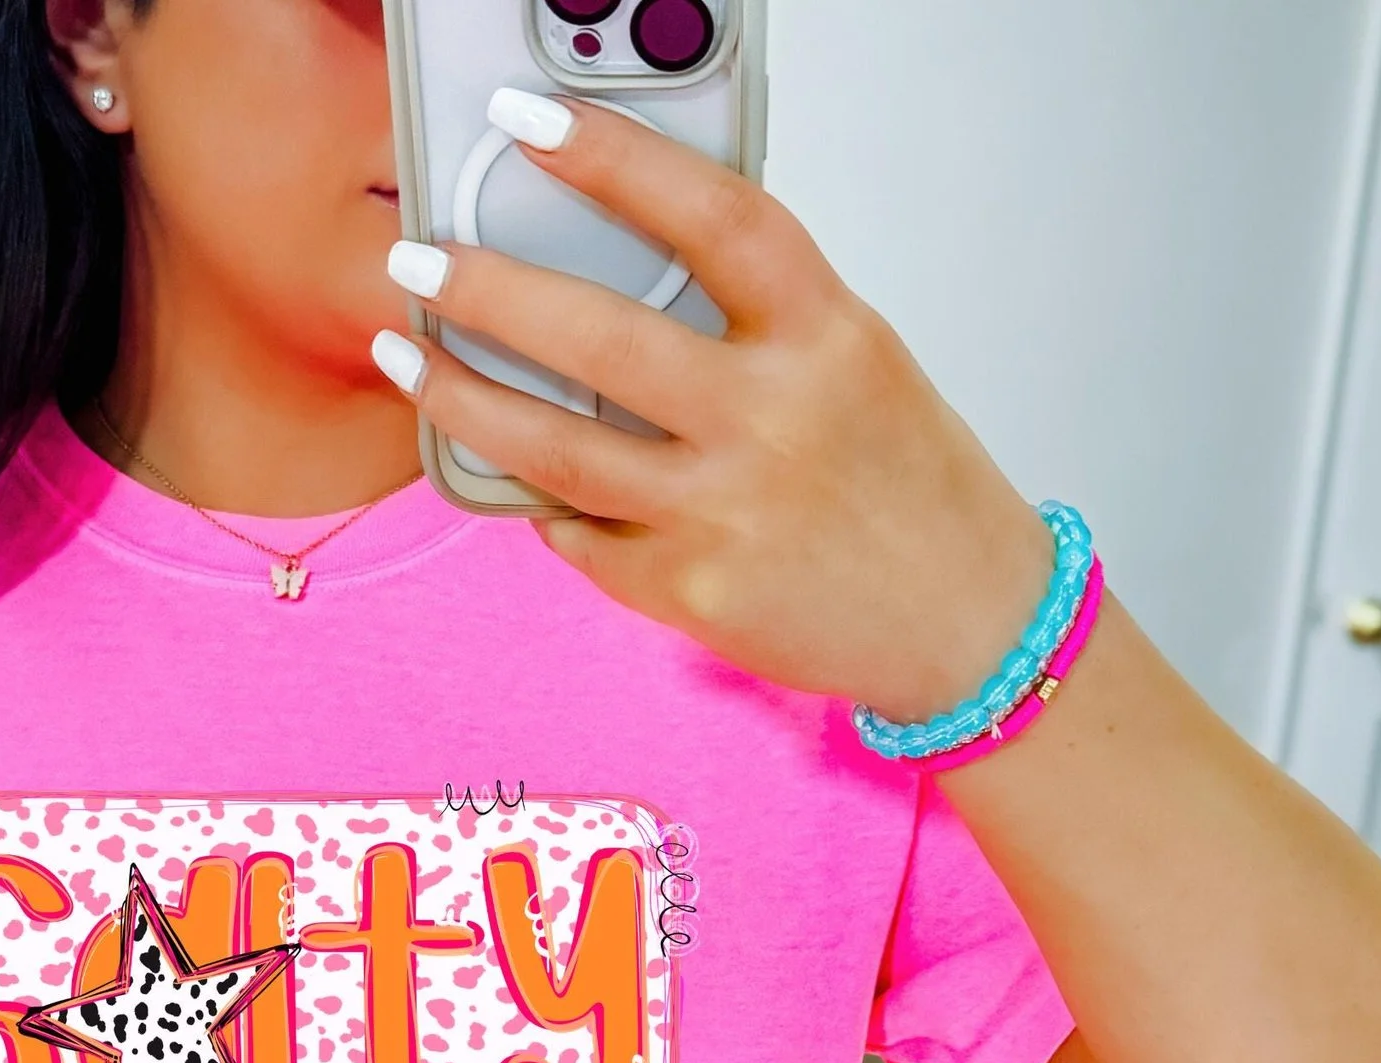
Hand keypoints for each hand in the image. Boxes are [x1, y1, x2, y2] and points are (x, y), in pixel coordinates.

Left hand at [373, 89, 1054, 723]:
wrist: (968, 624)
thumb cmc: (910, 488)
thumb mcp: (857, 365)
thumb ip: (758, 318)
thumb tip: (624, 268)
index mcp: (827, 335)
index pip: (710, 215)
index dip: (613, 157)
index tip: (528, 120)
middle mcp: (774, 419)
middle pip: (600, 338)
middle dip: (486, 291)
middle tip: (417, 261)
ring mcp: (726, 511)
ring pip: (555, 449)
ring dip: (463, 400)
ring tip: (412, 361)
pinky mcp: (691, 590)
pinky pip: (580, 537)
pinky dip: (544, 507)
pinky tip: (520, 480)